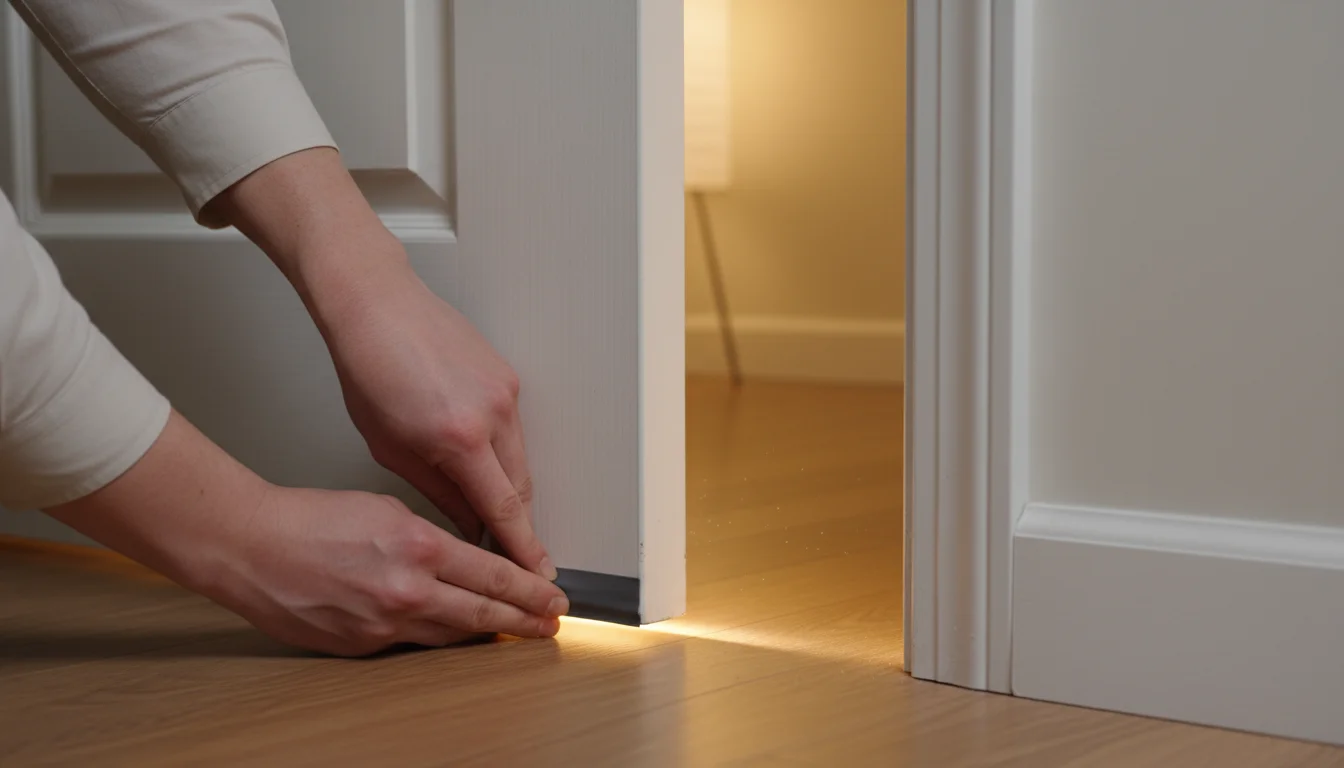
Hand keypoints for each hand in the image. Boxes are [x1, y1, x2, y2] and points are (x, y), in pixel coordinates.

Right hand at [213, 485, 565, 655]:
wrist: (251, 548)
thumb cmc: (310, 519)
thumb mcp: (386, 510)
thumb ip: (429, 538)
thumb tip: (460, 558)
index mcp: (418, 548)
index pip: (494, 574)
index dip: (529, 589)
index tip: (553, 595)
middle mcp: (407, 591)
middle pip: (483, 613)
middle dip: (524, 620)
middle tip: (550, 623)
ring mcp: (385, 624)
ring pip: (452, 634)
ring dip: (488, 634)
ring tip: (516, 633)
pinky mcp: (363, 646)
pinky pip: (413, 643)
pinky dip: (439, 637)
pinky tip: (457, 635)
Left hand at [319, 261, 553, 580]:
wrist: (376, 305)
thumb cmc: (369, 369)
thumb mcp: (390, 447)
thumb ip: (437, 492)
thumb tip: (466, 525)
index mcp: (459, 438)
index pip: (504, 509)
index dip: (524, 547)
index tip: (537, 573)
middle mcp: (492, 413)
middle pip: (521, 488)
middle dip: (518, 524)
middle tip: (509, 552)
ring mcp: (505, 392)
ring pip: (520, 459)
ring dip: (508, 488)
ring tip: (486, 508)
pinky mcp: (508, 376)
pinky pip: (514, 430)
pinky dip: (502, 453)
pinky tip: (479, 459)